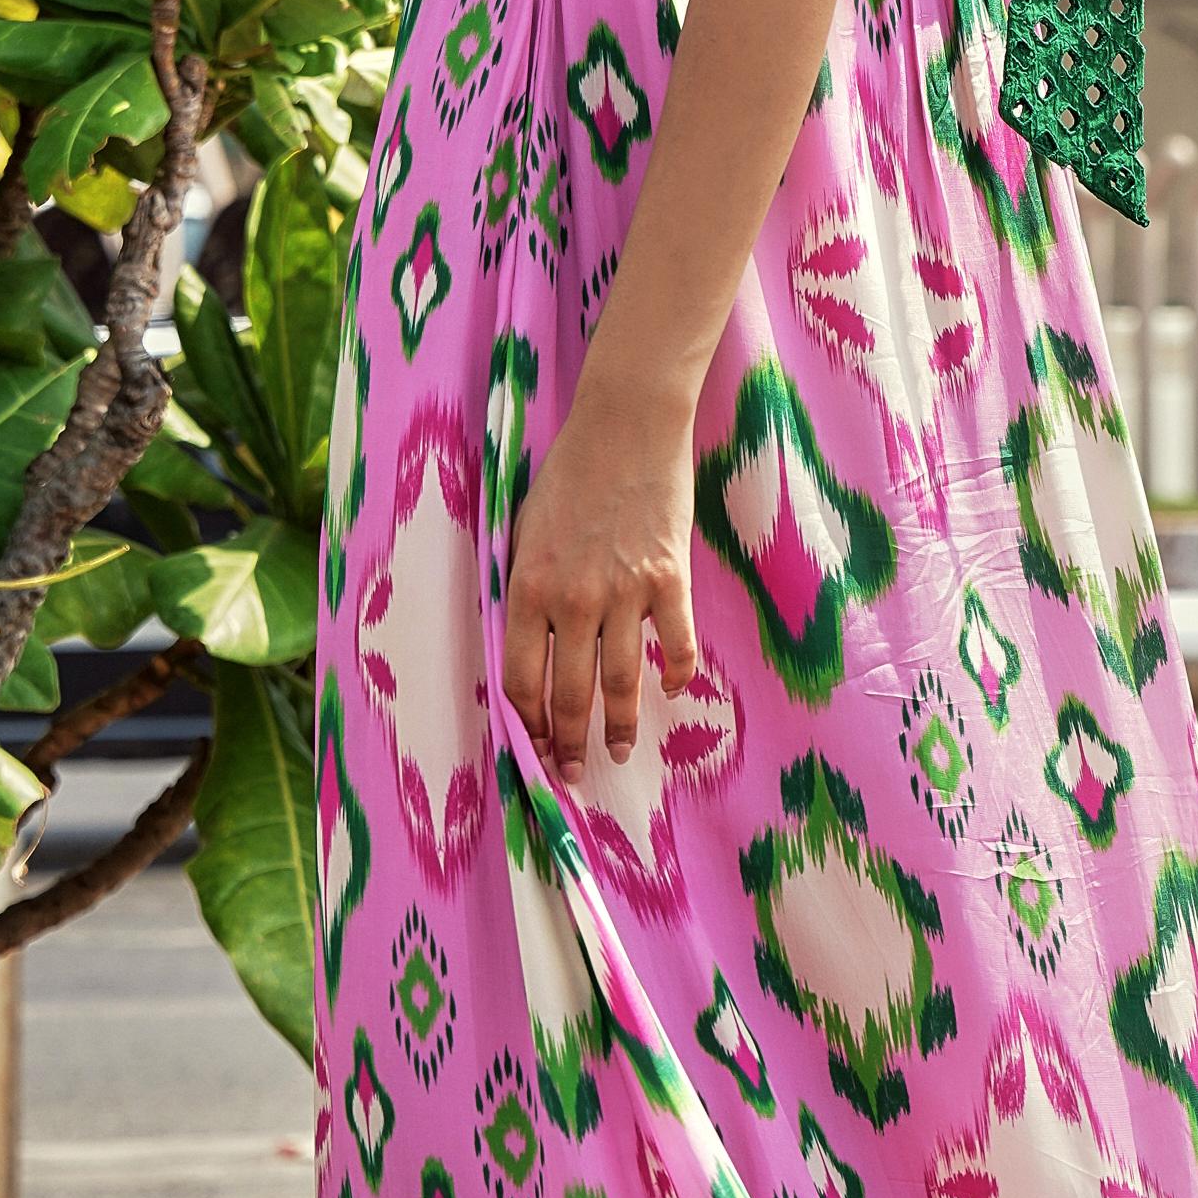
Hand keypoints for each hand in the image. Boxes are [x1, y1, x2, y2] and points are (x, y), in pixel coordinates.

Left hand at [501, 384, 698, 776]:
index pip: (520, 679)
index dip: (527, 723)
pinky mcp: (669, 579)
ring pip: (621, 683)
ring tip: (618, 750)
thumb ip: (526, 590)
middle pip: (570, 694)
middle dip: (569, 743)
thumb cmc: (568, 474)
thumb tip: (529, 647)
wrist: (625, 425)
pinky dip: (676, 674)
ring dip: (618, 726)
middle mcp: (572, 601)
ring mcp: (624, 592)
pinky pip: (676, 645)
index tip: (534, 747)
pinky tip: (673, 690)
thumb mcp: (524, 531)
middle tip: (574, 772)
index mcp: (527, 589)